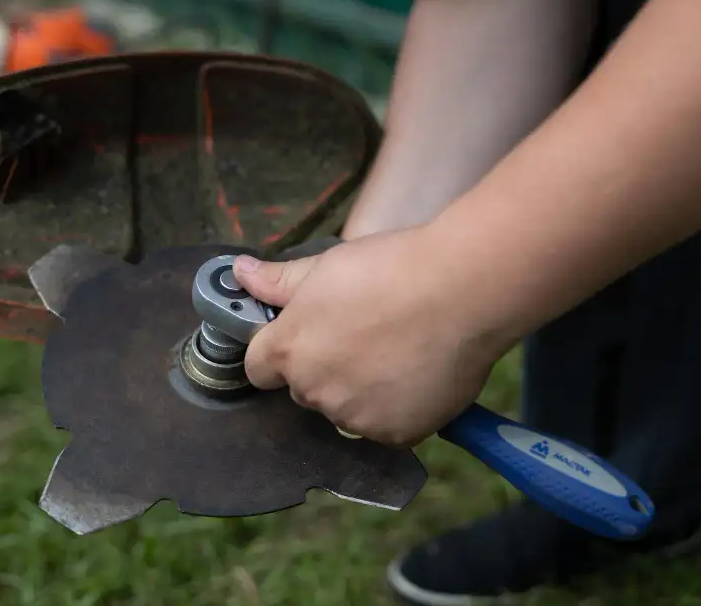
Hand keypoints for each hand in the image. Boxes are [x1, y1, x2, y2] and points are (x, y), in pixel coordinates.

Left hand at [233, 227, 507, 445]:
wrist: (460, 292)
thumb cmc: (391, 269)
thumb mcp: (327, 265)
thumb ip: (279, 281)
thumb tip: (240, 273)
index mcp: (288, 350)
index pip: (258, 367)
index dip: (279, 351)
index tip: (308, 335)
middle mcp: (314, 391)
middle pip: (305, 389)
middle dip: (325, 369)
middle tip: (365, 334)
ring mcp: (354, 418)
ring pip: (347, 410)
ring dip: (362, 391)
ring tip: (399, 351)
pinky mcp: (395, 434)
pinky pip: (386, 426)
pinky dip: (398, 408)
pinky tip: (419, 373)